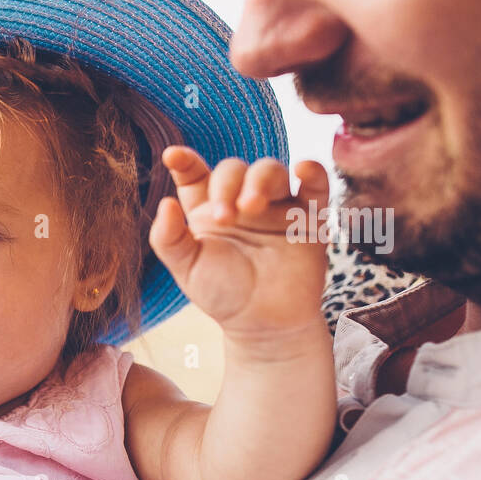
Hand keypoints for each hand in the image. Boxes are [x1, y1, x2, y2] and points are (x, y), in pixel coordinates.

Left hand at [149, 147, 330, 343]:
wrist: (264, 323)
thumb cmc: (223, 294)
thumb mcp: (187, 269)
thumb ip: (169, 239)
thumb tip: (164, 204)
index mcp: (209, 210)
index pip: (196, 175)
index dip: (185, 162)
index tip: (173, 156)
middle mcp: (242, 202)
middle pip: (233, 169)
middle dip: (226, 185)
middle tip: (225, 217)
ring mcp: (277, 206)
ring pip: (271, 170)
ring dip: (259, 181)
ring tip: (251, 207)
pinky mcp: (308, 217)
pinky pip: (316, 185)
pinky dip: (312, 172)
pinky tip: (302, 169)